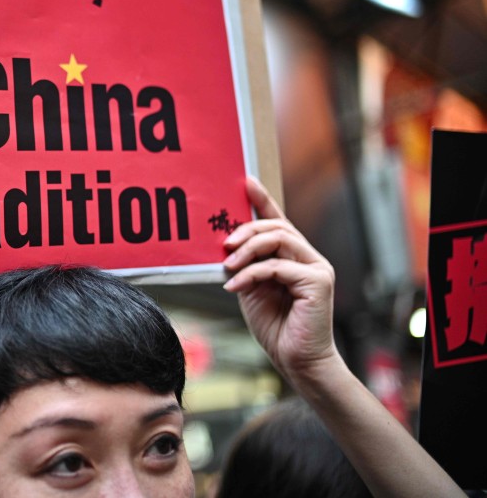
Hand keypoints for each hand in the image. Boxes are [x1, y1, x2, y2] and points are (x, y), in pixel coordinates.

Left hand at [222, 177, 338, 379]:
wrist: (297, 361)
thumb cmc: (276, 327)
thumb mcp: (251, 289)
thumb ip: (245, 266)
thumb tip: (226, 246)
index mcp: (293, 257)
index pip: (278, 221)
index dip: (263, 200)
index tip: (246, 182)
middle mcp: (308, 257)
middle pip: (275, 227)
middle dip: (245, 230)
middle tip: (224, 244)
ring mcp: (317, 267)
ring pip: (278, 239)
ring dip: (247, 249)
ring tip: (228, 265)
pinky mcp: (318, 282)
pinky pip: (277, 266)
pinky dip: (251, 274)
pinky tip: (235, 286)